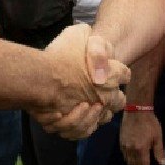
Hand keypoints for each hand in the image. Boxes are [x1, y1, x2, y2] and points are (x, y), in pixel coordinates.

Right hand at [37, 24, 128, 138]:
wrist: (39, 79)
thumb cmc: (59, 56)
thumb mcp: (78, 34)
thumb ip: (93, 41)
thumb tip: (101, 47)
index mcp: (111, 75)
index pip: (125, 74)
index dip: (119, 71)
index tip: (113, 69)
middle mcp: (106, 97)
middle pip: (119, 100)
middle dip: (115, 95)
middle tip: (105, 90)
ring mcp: (91, 113)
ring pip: (103, 118)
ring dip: (100, 112)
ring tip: (91, 105)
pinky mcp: (75, 125)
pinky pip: (85, 130)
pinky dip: (83, 124)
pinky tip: (77, 115)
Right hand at [119, 111, 164, 164]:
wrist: (136, 110)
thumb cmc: (150, 123)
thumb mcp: (158, 137)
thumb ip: (159, 152)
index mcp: (141, 150)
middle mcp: (131, 151)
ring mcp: (124, 147)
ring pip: (128, 163)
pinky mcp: (121, 143)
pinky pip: (125, 157)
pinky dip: (129, 163)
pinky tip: (133, 163)